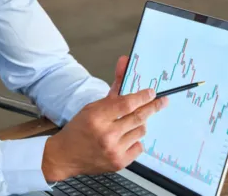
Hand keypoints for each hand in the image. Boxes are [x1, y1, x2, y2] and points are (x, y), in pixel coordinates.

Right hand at [41, 56, 168, 181]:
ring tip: (129, 124)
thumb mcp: (92, 108)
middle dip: (152, 107)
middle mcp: (106, 134)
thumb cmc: (78, 129)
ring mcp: (114, 150)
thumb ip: (113, 91)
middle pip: (138, 117)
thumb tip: (124, 65)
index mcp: (96, 117)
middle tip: (162, 101)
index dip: (142, 97)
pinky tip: (124, 139)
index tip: (151, 92)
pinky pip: (139, 147)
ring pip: (141, 131)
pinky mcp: (119, 162)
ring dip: (139, 124)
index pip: (126, 104)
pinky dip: (135, 141)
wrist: (65, 156)